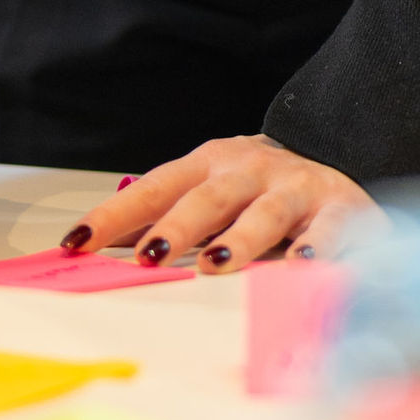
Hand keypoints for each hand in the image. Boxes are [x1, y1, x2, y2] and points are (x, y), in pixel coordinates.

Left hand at [59, 136, 384, 276]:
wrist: (339, 153)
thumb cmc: (258, 187)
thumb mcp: (208, 190)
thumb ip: (159, 215)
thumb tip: (89, 243)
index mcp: (210, 165)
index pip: (155, 188)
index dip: (115, 215)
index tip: (77, 242)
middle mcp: (251, 172)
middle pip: (209, 198)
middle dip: (178, 226)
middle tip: (151, 255)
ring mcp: (296, 187)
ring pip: (266, 213)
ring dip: (241, 239)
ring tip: (217, 265)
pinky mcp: (341, 207)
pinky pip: (330, 227)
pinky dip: (319, 246)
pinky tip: (305, 266)